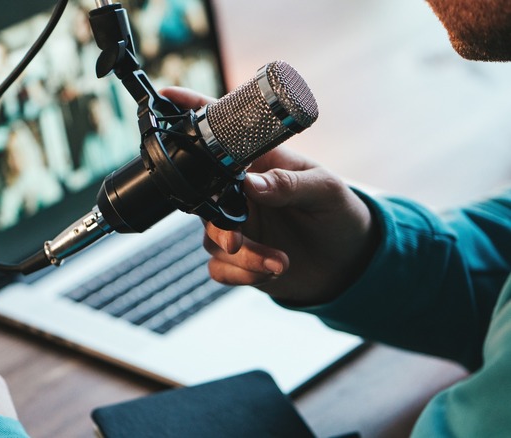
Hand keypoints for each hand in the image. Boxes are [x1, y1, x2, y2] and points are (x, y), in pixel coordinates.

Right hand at [161, 87, 378, 304]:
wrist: (350, 263)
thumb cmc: (339, 213)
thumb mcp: (325, 190)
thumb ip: (289, 183)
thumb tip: (251, 183)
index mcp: (257, 163)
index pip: (221, 134)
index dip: (192, 112)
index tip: (169, 96)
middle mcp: (239, 192)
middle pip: (203, 198)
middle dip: (217, 223)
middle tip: (237, 240)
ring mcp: (236, 224)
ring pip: (212, 240)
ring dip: (243, 256)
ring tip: (279, 261)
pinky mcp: (238, 259)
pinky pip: (219, 268)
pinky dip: (242, 274)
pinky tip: (272, 270)